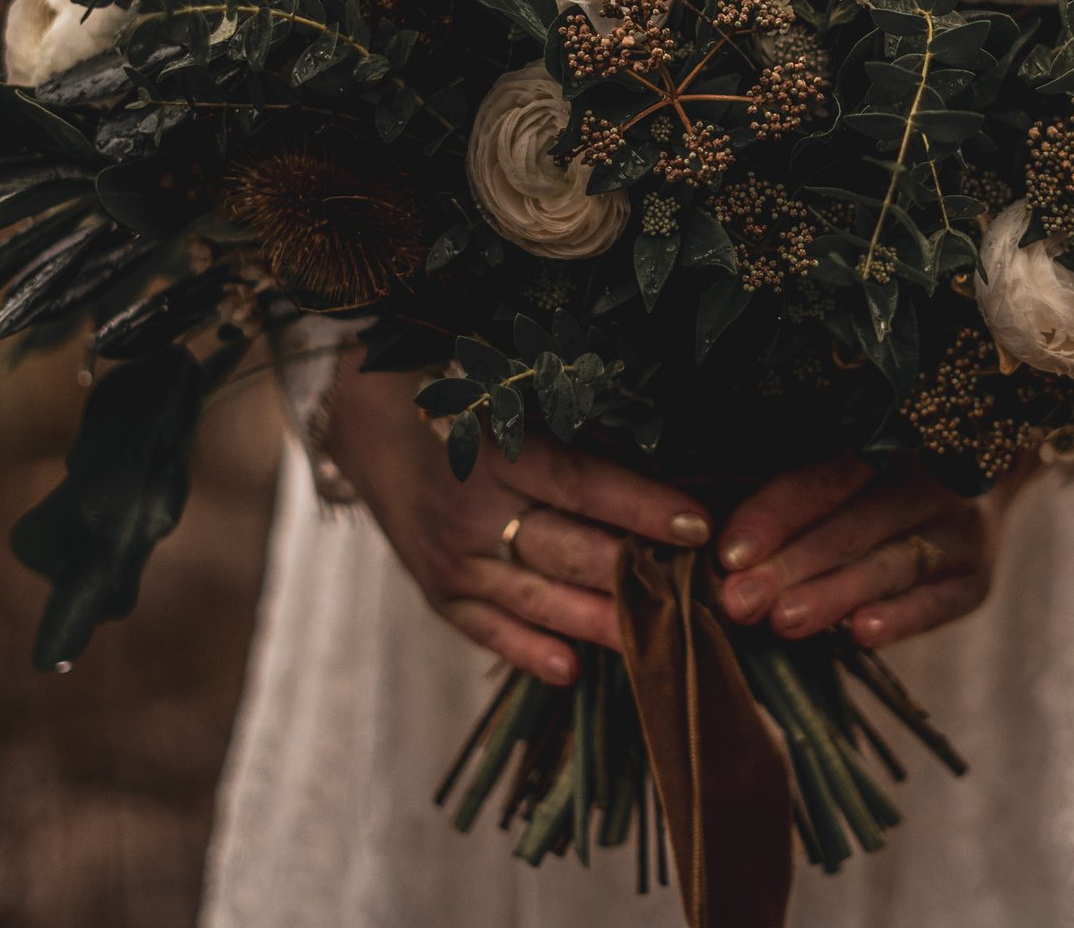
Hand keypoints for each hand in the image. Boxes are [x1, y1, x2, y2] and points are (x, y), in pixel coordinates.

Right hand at [321, 357, 711, 685]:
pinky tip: (571, 671)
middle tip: (698, 594)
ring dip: (598, 622)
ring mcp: (451, 556)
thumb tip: (667, 452)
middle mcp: (473, 508)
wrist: (372, 427)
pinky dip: (527, 651)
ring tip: (657, 642)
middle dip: (635, 573)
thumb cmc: (464, 403)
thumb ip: (578, 431)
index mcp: (501, 450)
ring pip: (535, 598)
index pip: (583, 484)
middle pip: (566, 550)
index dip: (643, 506)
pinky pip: (486, 629)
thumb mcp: (515, 402)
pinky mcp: (436, 589)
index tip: (701, 525)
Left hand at [711, 456, 1034, 649]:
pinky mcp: (977, 580)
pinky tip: (863, 635)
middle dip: (789, 566)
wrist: (973, 488)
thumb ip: (784, 489)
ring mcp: (961, 530)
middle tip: (739, 601)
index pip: (825, 477)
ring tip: (784, 622)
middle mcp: (930, 479)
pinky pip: (939, 602)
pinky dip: (903, 618)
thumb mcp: (840, 466)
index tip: (726, 552)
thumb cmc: (872, 482)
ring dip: (834, 595)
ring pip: (890, 565)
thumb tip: (700, 516)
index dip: (776, 513)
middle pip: (852, 526)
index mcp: (888, 440)